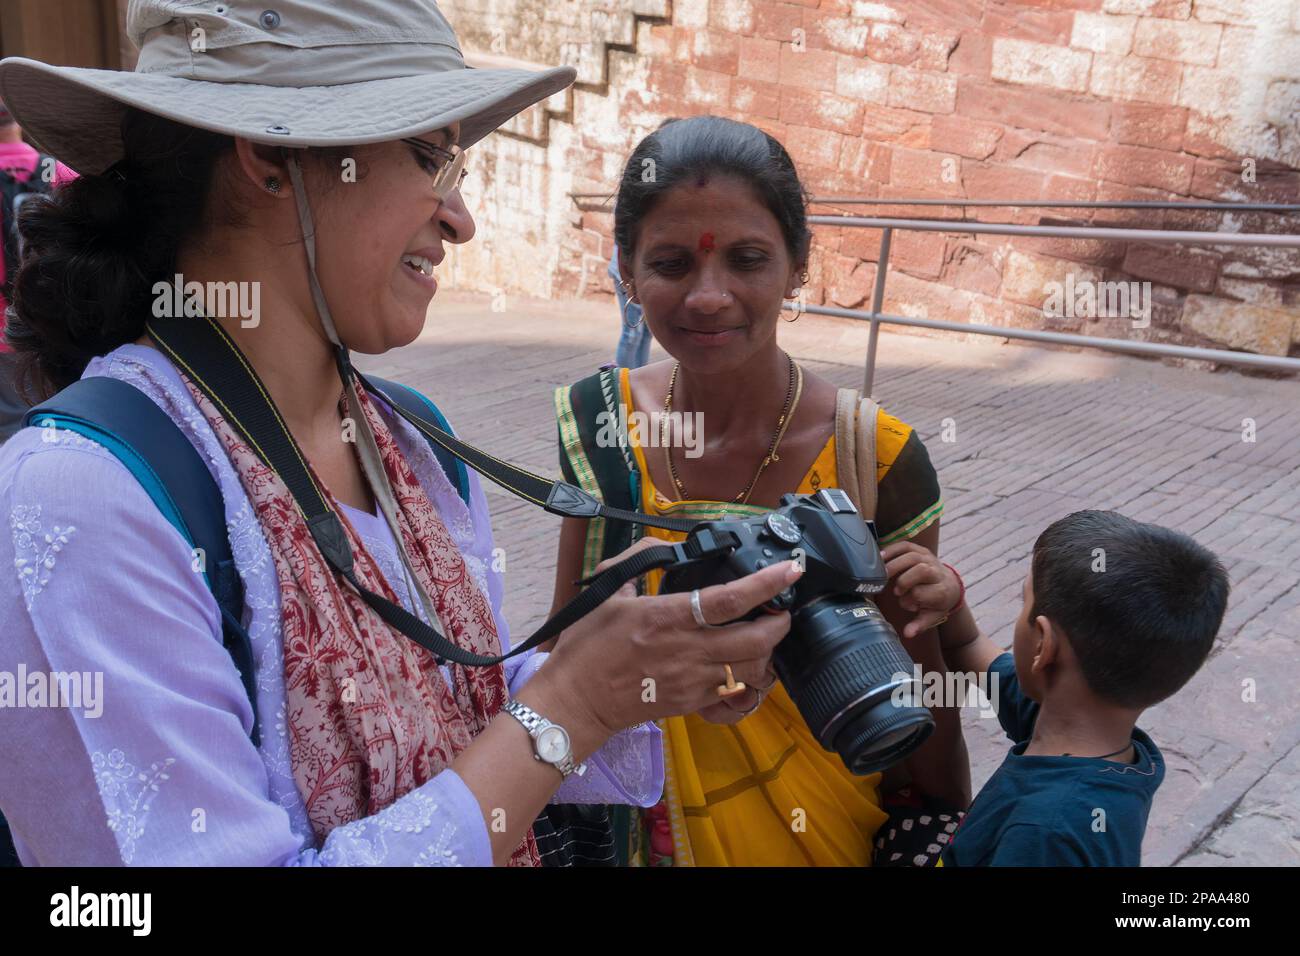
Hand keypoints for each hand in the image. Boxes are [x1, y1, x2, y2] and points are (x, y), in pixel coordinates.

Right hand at [542, 539, 797, 736]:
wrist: (575, 701)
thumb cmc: (588, 646)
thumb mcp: (606, 592)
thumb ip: (636, 560)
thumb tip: (662, 544)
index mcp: (667, 617)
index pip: (729, 599)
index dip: (767, 583)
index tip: (791, 569)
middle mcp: (687, 650)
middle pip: (756, 639)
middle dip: (781, 623)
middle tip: (783, 608)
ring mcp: (693, 681)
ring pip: (752, 669)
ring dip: (769, 652)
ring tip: (767, 637)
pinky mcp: (691, 703)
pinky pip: (735, 693)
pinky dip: (750, 678)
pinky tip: (747, 665)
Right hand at [880, 540, 960, 638]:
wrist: (949, 585)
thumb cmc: (937, 602)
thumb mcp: (932, 616)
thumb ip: (920, 625)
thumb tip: (908, 634)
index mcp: (941, 591)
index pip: (921, 592)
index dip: (909, 599)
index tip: (905, 603)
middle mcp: (937, 572)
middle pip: (921, 570)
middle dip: (904, 580)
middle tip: (895, 590)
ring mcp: (929, 558)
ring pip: (911, 556)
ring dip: (894, 564)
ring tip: (882, 574)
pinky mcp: (921, 550)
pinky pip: (906, 545)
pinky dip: (891, 550)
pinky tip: (880, 557)